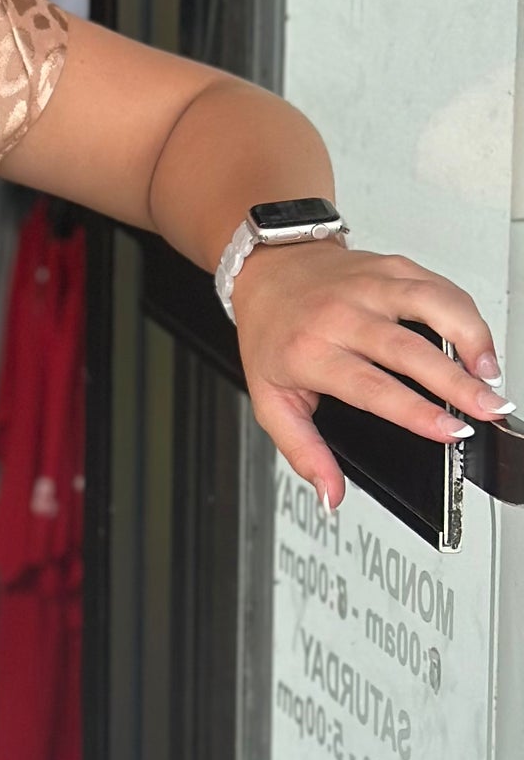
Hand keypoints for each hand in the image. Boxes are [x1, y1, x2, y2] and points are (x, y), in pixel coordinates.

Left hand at [232, 241, 509, 507]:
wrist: (268, 271)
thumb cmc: (272, 334)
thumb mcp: (270, 399)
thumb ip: (302, 451)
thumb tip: (330, 493)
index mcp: (310, 352)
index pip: (371, 387)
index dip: (416, 411)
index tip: (451, 431)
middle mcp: (340, 315)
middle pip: (408, 350)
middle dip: (457, 382)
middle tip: (489, 408)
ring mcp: (368, 286)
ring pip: (431, 305)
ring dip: (470, 337)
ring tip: (490, 372)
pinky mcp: (390, 266)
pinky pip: (437, 285)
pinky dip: (465, 312)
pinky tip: (478, 340)